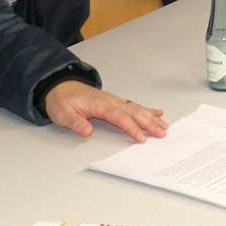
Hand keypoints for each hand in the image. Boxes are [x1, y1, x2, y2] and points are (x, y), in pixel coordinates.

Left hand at [44, 80, 168, 142]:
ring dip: (151, 118)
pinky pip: (134, 105)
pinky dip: (147, 109)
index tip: (141, 138)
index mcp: (99, 104)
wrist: (60, 87)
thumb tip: (86, 131)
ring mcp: (114, 100)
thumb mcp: (62, 113)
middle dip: (148, 123)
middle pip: (133, 112)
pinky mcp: (115, 102)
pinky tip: (158, 113)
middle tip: (161, 133)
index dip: (131, 127)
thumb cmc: (62, 101)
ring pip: (136, 108)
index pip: (119, 117)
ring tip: (164, 126)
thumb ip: (75, 122)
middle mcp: (110, 101)